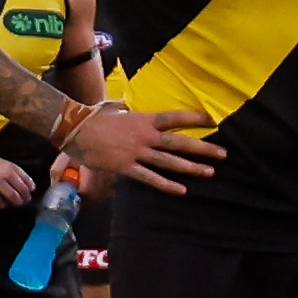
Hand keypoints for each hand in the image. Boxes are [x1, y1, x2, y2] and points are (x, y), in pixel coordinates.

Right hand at [0, 150, 32, 207]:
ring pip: (1, 183)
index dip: (25, 177)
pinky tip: (1, 206)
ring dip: (11, 194)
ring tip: (17, 203)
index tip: (32, 187)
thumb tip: (11, 184)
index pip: (13, 166)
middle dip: (21, 187)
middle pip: (9, 175)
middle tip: (26, 199)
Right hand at [65, 101, 217, 195]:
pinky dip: (167, 185)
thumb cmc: (92, 117)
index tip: (212, 120)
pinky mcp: (127, 167)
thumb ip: (126, 110)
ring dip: (191, 167)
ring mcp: (137, 152)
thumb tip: (126, 106)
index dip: (194, 118)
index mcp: (144, 119)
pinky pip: (151, 178)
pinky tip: (182, 191)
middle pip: (180, 142)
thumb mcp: (114, 108)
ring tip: (210, 172)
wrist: (73, 128)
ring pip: (170, 161)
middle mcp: (145, 136)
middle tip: (223, 153)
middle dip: (203, 148)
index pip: (174, 118)